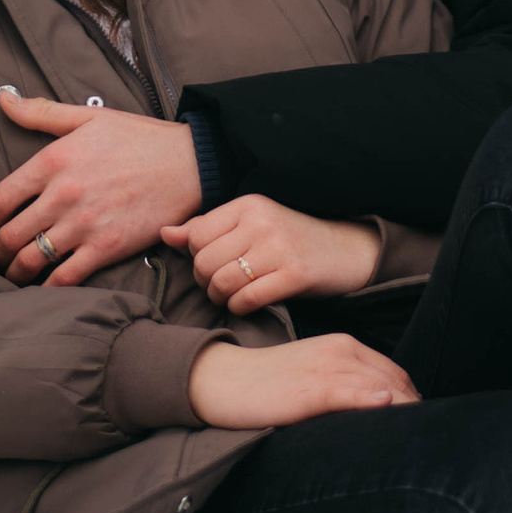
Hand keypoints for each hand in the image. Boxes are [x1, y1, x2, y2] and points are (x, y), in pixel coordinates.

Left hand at [0, 92, 202, 286]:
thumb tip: (2, 98)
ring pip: (31, 260)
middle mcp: (63, 195)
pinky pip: (65, 278)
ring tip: (14, 276)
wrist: (190, 164)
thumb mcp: (88, 118)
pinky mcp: (106, 249)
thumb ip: (41, 112)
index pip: (0, 199)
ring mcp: (84, 225)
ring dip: (16, 273)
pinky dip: (47, 288)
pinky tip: (43, 289)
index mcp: (53, 161)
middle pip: (10, 235)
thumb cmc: (139, 138)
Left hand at [165, 195, 384, 316]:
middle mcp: (262, 222)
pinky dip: (240, 307)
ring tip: (229, 297)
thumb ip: (207, 229)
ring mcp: (279, 247)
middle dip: (204, 281)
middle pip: (205, 261)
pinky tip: (247, 305)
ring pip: (222, 281)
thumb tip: (165, 233)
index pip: (196, 235)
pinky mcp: (295, 274)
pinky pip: (247, 298)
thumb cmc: (290, 240)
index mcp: (248, 205)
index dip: (195, 257)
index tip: (210, 266)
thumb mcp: (250, 225)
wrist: (346, 251)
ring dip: (219, 297)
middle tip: (217, 286)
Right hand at [187, 333, 419, 428]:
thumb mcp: (313, 378)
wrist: (222, 380)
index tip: (421, 430)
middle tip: (427, 444)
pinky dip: (371, 400)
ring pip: (381, 387)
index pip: (397, 375)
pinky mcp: (311, 388)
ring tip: (420, 443)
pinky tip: (386, 407)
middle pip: (397, 382)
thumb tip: (379, 412)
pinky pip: (349, 393)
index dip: (413, 402)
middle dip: (416, 412)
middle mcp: (342, 351)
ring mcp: (327, 368)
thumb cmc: (266, 386)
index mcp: (345, 346)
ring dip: (405, 412)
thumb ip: (346, 387)